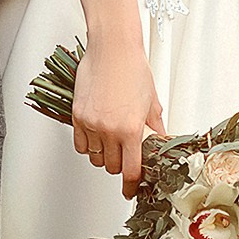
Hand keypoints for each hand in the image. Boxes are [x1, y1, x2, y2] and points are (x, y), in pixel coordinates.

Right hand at [73, 34, 163, 195]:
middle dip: (118, 165)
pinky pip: (81, 144)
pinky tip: (96, 136)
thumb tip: (161, 141)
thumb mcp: (150, 101)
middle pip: (111, 166)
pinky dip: (88, 145)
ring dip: (103, 155)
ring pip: (95, 157)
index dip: (130, 185)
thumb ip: (154, 127)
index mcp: (131, 129)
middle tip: (124, 155)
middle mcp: (109, 130)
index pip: (130, 170)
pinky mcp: (77, 115)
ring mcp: (91, 123)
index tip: (130, 191)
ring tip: (110, 142)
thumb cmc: (133, 68)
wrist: (112, 48)